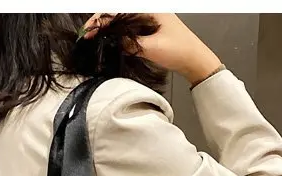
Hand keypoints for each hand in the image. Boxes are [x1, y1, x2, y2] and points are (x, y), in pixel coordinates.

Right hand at [81, 13, 222, 86]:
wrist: (195, 60)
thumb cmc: (180, 50)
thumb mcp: (152, 48)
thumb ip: (130, 44)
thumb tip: (113, 41)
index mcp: (149, 8)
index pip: (117, 9)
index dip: (100, 20)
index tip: (89, 32)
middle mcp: (147, 10)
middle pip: (117, 12)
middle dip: (100, 23)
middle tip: (86, 36)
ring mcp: (147, 19)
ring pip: (121, 20)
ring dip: (107, 29)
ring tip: (93, 39)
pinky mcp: (148, 28)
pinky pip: (127, 28)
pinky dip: (116, 34)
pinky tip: (108, 41)